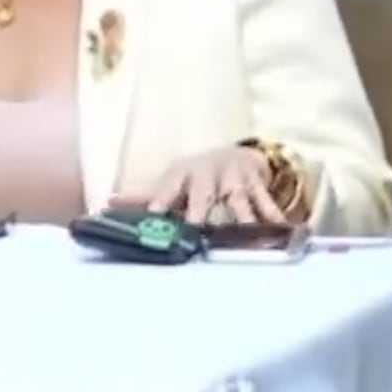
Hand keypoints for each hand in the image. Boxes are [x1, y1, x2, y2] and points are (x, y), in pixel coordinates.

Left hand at [129, 146, 286, 226]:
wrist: (235, 154)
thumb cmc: (195, 175)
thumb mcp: (170, 181)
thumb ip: (143, 196)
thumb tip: (107, 203)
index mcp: (181, 176)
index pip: (167, 190)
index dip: (159, 202)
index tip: (153, 215)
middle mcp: (206, 176)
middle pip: (203, 196)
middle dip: (199, 212)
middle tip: (196, 230)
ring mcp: (233, 181)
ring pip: (238, 202)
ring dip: (242, 219)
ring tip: (245, 237)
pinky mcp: (256, 186)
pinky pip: (267, 204)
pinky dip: (275, 217)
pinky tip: (284, 230)